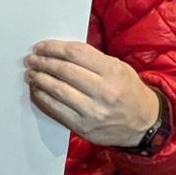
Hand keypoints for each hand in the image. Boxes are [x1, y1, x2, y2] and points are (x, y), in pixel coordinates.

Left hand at [25, 40, 161, 146]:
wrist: (144, 123)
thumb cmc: (128, 92)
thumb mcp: (119, 68)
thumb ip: (92, 60)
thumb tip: (59, 53)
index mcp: (113, 71)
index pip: (76, 54)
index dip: (54, 48)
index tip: (41, 47)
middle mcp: (104, 91)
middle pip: (64, 71)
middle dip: (43, 63)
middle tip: (31, 60)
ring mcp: (93, 111)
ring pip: (58, 90)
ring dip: (40, 80)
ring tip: (31, 74)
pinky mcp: (83, 127)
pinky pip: (56, 110)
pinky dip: (42, 98)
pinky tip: (37, 91)